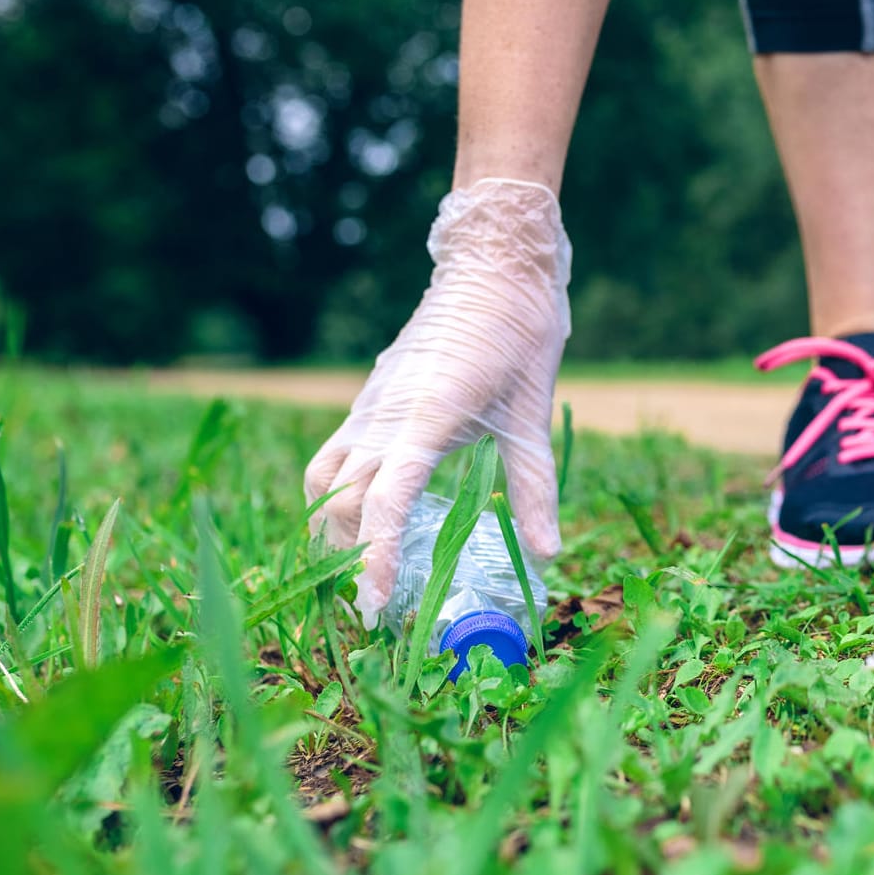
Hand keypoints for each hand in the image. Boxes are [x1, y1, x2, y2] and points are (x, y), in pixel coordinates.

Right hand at [304, 178, 570, 626]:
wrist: (495, 265)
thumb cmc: (521, 335)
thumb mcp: (533, 416)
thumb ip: (534, 489)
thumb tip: (549, 554)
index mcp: (425, 420)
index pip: (383, 505)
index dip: (375, 560)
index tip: (377, 606)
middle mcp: (384, 415)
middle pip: (340, 503)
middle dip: (347, 558)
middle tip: (372, 609)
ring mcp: (370, 404)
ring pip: (324, 480)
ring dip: (332, 527)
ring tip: (359, 569)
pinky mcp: (371, 397)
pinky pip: (335, 455)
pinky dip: (337, 494)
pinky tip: (366, 518)